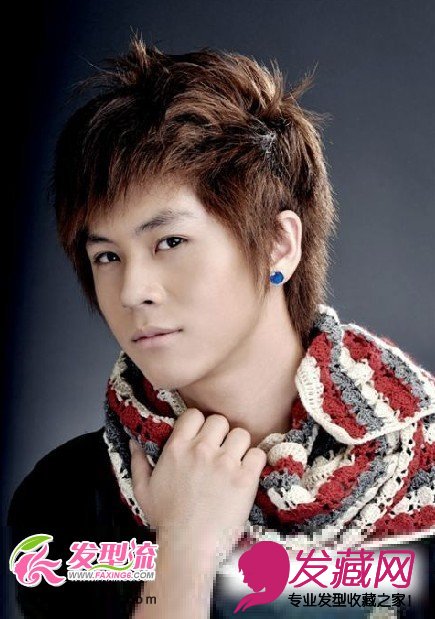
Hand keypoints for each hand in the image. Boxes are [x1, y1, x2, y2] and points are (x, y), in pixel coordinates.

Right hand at [129, 408, 265, 569]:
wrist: (187, 547)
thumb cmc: (166, 520)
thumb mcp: (143, 489)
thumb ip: (139, 461)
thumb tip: (134, 441)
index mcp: (177, 448)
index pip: (195, 414)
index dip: (201, 424)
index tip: (203, 438)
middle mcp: (201, 450)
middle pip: (220, 421)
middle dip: (222, 435)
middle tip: (221, 452)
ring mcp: (224, 463)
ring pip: (242, 434)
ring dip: (240, 447)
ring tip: (236, 463)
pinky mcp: (244, 478)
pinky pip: (258, 454)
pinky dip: (255, 462)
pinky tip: (247, 474)